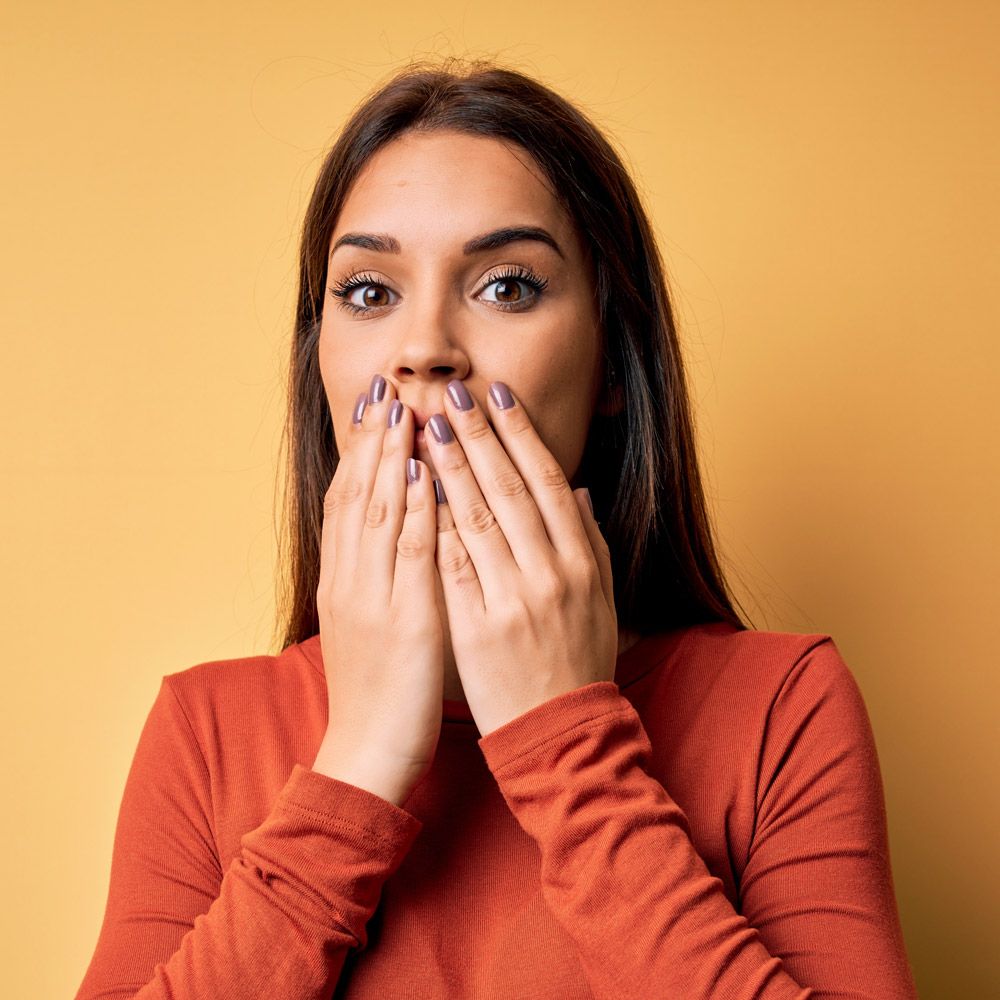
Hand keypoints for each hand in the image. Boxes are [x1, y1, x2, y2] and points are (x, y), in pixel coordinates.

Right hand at [311, 374, 443, 805]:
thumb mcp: (371, 624)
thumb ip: (382, 579)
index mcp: (345, 580)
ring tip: (401, 409)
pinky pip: (405, 554)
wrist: (367, 752)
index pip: (348, 500)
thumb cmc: (376, 689)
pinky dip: (409, 509)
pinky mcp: (399, 620)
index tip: (373, 406)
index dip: (361, 451)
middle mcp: (350, 579)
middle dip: (371, 439)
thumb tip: (400, 537)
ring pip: (375, 513)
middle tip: (383, 387)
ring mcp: (370, 597)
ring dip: (388, 458)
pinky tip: (417, 473)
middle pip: (356, 495)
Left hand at [425, 379, 617, 736]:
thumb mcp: (603, 599)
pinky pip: (452, 566)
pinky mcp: (477, 628)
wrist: (560, 731)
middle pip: (509, 488)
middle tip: (452, 395)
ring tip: (426, 428)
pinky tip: (414, 492)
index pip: (547, 480)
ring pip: (476, 519)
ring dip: (449, 468)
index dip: (521, 433)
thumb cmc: (580, 660)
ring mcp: (513, 599)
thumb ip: (592, 541)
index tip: (497, 394)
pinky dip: (434, 525)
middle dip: (479, 436)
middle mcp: (550, 573)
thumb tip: (575, 489)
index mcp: (582, 561)